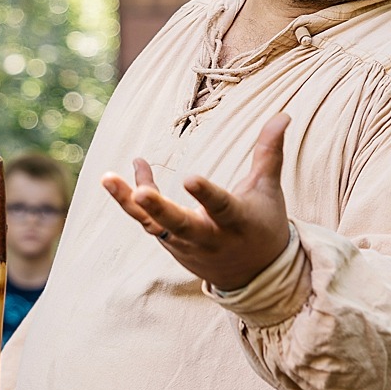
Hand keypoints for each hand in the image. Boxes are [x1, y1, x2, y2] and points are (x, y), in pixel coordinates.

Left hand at [100, 113, 292, 292]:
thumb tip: (283, 114)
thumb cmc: (261, 224)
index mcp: (237, 222)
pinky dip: (129, 200)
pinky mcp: (168, 244)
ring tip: (107, 177)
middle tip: (139, 194)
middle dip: (160, 209)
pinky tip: (115, 177)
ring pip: (154, 224)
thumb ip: (269, 153)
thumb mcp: (268, 190)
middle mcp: (208, 237)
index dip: (206, 195)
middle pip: (181, 225)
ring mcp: (184, 244)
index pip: (221, 207)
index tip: (190, 178)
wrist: (252, 275)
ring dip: (129, 203)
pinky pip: (145, 222)